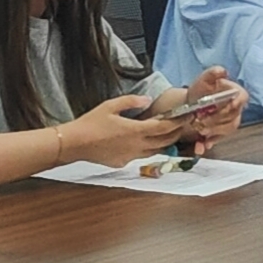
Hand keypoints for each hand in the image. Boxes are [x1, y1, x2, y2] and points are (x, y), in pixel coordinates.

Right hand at [55, 92, 187, 169]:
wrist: (74, 143)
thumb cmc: (91, 122)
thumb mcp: (110, 105)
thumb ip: (132, 101)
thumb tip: (148, 100)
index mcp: (135, 130)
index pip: (164, 127)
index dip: (178, 122)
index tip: (187, 116)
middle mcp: (137, 146)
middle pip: (165, 142)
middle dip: (176, 133)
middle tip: (181, 124)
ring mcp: (130, 156)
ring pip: (155, 151)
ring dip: (163, 143)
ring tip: (167, 133)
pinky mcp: (123, 163)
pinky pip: (140, 156)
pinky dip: (147, 149)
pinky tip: (142, 142)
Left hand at [153, 69, 245, 143]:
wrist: (190, 104)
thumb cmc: (200, 90)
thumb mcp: (204, 79)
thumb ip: (213, 73)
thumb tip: (222, 71)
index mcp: (236, 93)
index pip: (241, 99)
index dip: (236, 104)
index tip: (228, 108)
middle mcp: (236, 108)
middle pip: (233, 117)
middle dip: (217, 121)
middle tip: (201, 121)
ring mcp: (230, 121)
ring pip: (227, 129)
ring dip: (214, 131)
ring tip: (199, 129)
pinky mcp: (222, 132)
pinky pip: (219, 139)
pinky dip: (209, 142)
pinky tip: (201, 145)